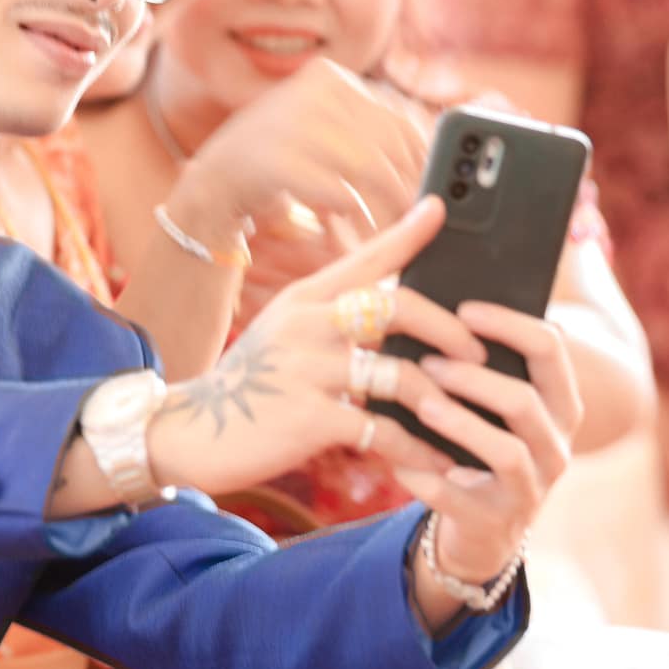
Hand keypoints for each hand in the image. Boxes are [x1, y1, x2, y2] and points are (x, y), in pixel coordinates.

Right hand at [147, 199, 488, 497]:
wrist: (191, 435)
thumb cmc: (252, 386)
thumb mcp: (282, 334)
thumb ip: (331, 316)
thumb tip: (395, 309)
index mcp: (303, 300)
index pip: (365, 259)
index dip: (407, 233)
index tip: (441, 209)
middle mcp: (306, 325)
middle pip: (398, 307)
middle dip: (450, 330)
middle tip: (477, 353)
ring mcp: (307, 371)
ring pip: (401, 375)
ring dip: (442, 400)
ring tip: (465, 417)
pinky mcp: (310, 419)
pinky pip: (384, 430)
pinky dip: (417, 449)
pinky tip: (435, 460)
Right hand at [173, 60, 427, 244]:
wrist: (213, 183)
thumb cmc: (279, 161)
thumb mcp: (323, 131)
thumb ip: (368, 133)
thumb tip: (434, 159)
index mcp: (330, 78)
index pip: (399, 117)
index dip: (426, 159)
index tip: (441, 190)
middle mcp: (313, 92)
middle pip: (389, 145)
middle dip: (410, 190)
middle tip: (422, 224)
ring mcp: (292, 123)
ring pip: (370, 170)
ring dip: (389, 211)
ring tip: (396, 237)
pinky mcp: (278, 162)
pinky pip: (339, 194)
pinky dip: (356, 222)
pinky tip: (360, 239)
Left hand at [390, 304, 584, 585]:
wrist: (481, 530)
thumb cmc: (479, 447)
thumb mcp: (491, 407)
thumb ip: (479, 365)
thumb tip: (432, 308)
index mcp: (559, 405)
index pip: (550, 350)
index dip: (509, 325)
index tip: (464, 309)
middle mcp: (555, 447)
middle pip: (526, 401)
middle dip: (475, 377)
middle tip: (429, 361)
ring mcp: (530, 489)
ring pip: (506, 452)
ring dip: (461, 424)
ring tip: (420, 403)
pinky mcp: (494, 524)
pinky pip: (459, 499)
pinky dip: (426, 477)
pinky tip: (396, 460)